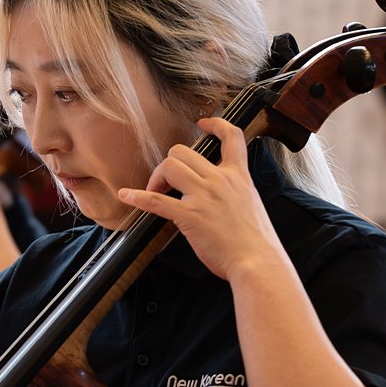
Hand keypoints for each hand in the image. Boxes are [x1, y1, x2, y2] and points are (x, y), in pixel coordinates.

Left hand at [117, 118, 285, 284]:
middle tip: (166, 184)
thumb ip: (236, 193)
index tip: (202, 124)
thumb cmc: (256, 242)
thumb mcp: (252, 204)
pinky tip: (127, 196)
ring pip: (169, 166)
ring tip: (156, 192)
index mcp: (239, 176)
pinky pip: (156, 201)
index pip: (232, 137)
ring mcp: (204, 197)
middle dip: (169, 165)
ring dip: (157, 178)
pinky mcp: (189, 216)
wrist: (258, 262)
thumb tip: (221, 196)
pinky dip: (138, 197)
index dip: (216, 124)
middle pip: (184, 151)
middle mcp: (221, 180)